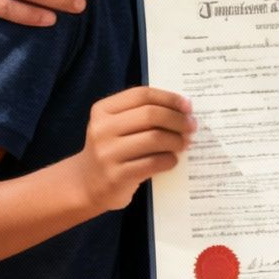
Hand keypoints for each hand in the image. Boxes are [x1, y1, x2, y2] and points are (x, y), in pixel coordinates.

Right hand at [75, 87, 195, 212]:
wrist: (87, 184)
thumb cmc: (111, 150)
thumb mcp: (116, 126)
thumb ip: (141, 114)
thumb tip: (183, 110)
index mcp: (102, 110)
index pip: (141, 95)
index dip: (168, 98)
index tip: (187, 105)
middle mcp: (102, 129)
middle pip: (150, 115)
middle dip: (177, 119)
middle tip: (192, 126)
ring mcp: (107, 153)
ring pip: (154, 138)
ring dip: (176, 140)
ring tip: (184, 143)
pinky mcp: (117, 176)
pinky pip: (153, 163)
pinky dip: (169, 160)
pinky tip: (172, 160)